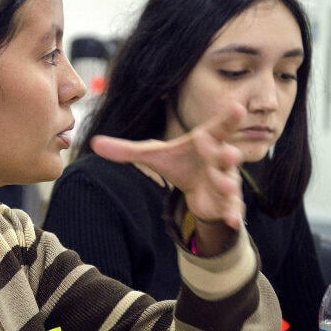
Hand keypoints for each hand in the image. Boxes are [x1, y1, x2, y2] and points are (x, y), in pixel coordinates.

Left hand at [91, 103, 245, 230]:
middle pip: (226, 154)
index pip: (218, 127)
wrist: (197, 188)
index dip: (228, 118)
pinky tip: (231, 222)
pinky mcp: (227, 203)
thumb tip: (93, 143)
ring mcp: (226, 180)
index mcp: (205, 141)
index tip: (237, 108)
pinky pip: (233, 208)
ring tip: (225, 187)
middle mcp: (220, 158)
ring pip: (230, 182)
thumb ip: (126, 150)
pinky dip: (232, 215)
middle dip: (227, 154)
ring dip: (227, 185)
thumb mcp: (153, 155)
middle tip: (226, 152)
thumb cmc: (180, 162)